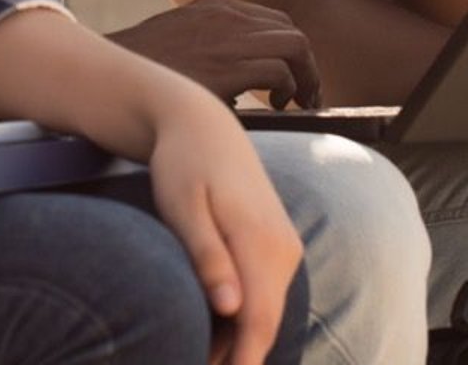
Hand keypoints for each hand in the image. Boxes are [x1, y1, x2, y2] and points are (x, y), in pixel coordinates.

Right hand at [109, 0, 322, 108]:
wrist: (105, 77)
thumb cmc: (138, 71)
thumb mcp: (176, 42)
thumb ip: (207, 49)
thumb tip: (235, 82)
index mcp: (214, 7)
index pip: (272, 20)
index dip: (289, 50)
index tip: (290, 78)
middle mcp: (225, 15)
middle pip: (290, 30)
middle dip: (306, 63)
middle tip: (306, 95)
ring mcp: (227, 38)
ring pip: (295, 45)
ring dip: (307, 76)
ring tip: (300, 102)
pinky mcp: (226, 68)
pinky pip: (279, 71)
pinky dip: (289, 89)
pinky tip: (278, 107)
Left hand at [144, 92, 303, 364]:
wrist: (203, 125)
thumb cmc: (183, 164)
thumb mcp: (183, 207)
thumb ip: (207, 256)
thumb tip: (230, 308)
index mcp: (261, 241)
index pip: (258, 320)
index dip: (240, 362)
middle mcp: (283, 248)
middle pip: (264, 323)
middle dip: (234, 358)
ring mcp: (284, 248)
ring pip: (264, 313)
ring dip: (235, 342)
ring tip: (196, 356)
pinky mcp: (278, 247)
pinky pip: (263, 295)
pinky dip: (240, 319)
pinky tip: (210, 330)